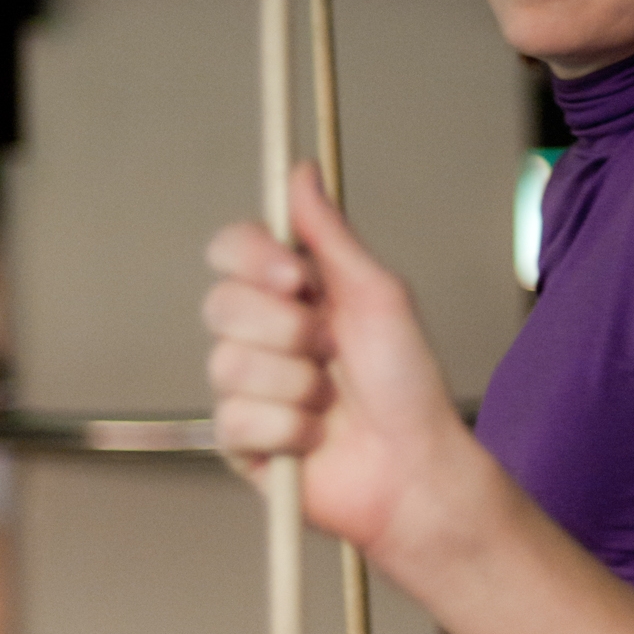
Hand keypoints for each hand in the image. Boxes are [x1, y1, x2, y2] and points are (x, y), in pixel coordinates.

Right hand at [204, 160, 463, 555]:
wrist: (414, 463)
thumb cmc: (406, 379)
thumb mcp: (377, 295)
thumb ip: (330, 236)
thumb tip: (301, 170)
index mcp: (290, 291)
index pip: (230, 248)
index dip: (253, 259)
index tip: (296, 279)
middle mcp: (260, 332)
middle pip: (220, 304)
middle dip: (289, 330)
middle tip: (333, 350)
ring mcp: (245, 386)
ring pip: (228, 365)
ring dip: (298, 384)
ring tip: (332, 400)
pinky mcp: (239, 439)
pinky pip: (237, 419)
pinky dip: (291, 428)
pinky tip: (317, 438)